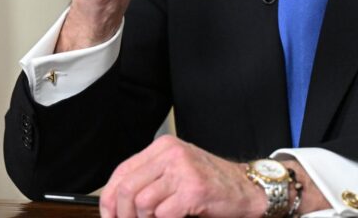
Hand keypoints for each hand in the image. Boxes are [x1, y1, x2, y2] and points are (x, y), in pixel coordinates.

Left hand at [99, 135, 265, 217]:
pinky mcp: (194, 190)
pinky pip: (163, 215)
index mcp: (163, 147)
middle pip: (127, 189)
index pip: (121, 172)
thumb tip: (116, 206)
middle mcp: (171, 153)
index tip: (109, 217)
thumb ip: (150, 181)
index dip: (108, 200)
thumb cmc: (211, 184)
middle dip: (123, 216)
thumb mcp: (176, 173)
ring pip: (142, 204)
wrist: (248, 189)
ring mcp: (183, 170)